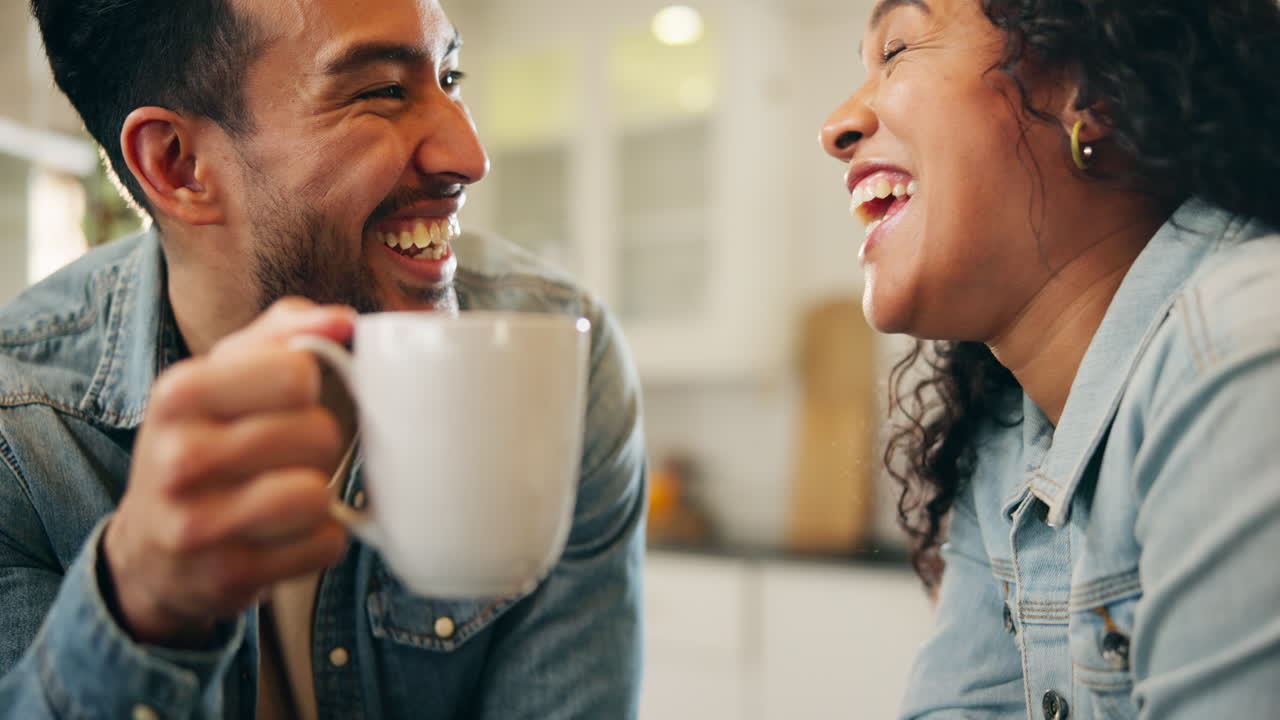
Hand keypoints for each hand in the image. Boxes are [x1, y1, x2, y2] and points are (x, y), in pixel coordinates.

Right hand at [103, 298, 355, 646]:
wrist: (150, 551)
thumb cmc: (204, 443)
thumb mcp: (221, 376)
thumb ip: (284, 332)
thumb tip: (344, 320)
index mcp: (179, 393)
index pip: (296, 370)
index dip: (311, 382)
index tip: (290, 396)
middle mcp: (179, 458)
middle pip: (318, 434)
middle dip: (320, 442)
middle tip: (290, 453)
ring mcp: (198, 525)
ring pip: (320, 494)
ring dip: (321, 494)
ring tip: (288, 492)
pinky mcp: (228, 576)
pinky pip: (324, 544)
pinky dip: (321, 538)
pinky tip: (287, 533)